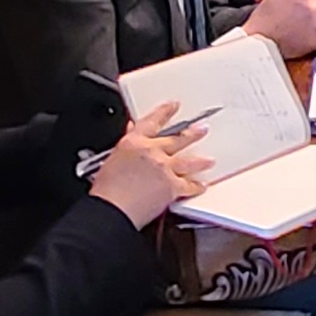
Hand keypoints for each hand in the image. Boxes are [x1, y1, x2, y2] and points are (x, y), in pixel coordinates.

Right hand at [87, 104, 214, 228]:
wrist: (111, 209)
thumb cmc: (106, 190)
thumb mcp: (108, 160)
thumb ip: (125, 144)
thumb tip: (131, 130)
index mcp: (133, 143)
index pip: (152, 122)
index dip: (165, 112)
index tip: (173, 106)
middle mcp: (152, 152)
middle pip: (177, 139)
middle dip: (191, 133)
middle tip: (201, 129)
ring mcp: (164, 168)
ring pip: (188, 161)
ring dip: (200, 161)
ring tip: (209, 161)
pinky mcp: (172, 186)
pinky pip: (189, 186)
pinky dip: (196, 187)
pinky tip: (202, 186)